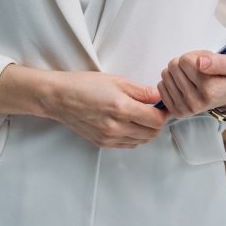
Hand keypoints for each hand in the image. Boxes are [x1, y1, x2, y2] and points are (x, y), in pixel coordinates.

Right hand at [44, 71, 168, 148]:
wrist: (60, 98)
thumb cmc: (86, 85)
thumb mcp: (117, 81)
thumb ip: (141, 91)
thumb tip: (159, 97)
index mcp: (122, 109)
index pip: (155, 120)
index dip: (165, 113)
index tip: (166, 105)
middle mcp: (116, 127)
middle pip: (151, 133)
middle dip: (158, 122)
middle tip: (158, 110)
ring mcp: (109, 138)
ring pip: (140, 141)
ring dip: (148, 131)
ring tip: (145, 115)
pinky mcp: (102, 143)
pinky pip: (127, 144)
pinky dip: (135, 137)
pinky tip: (132, 124)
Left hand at [157, 51, 225, 118]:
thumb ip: (218, 62)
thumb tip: (200, 62)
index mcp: (209, 90)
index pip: (185, 61)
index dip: (194, 56)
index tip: (204, 61)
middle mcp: (196, 102)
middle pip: (174, 66)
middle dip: (185, 62)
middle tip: (198, 69)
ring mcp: (185, 109)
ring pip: (166, 75)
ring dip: (177, 71)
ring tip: (192, 76)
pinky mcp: (176, 111)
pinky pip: (161, 87)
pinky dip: (171, 81)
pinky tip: (183, 83)